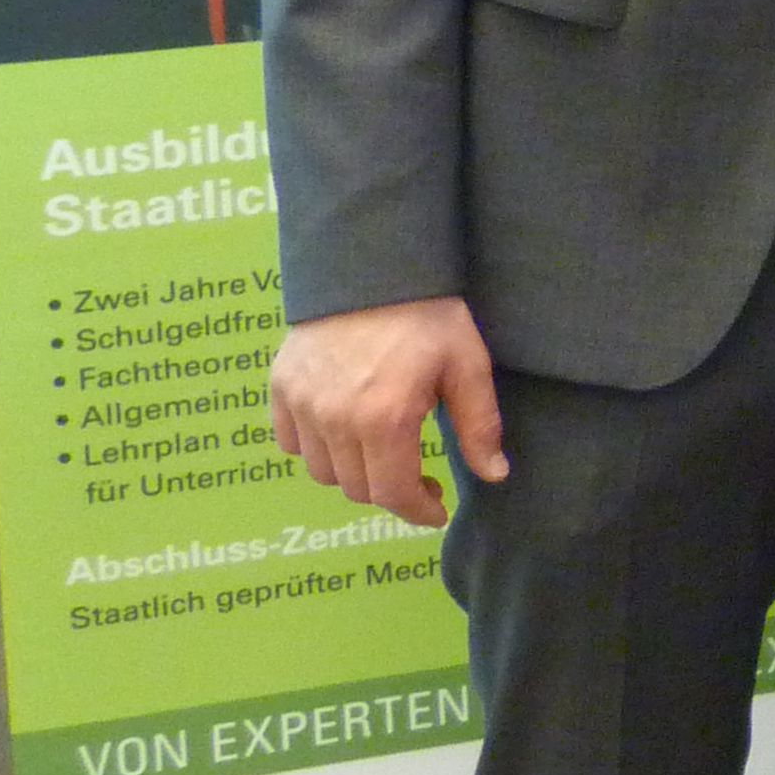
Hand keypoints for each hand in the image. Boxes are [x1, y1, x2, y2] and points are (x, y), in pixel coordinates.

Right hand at [265, 294, 502, 528]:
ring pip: (322, 472)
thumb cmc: (428, 315)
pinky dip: (316, 449)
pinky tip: (344, 432)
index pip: (393, 493)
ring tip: (383, 451)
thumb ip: (479, 426)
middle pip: (357, 488)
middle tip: (420, 477)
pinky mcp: (280, 388)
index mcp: (384, 419)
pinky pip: (291, 443)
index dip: (417, 510)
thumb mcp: (467, 366)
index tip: (437, 508)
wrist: (372, 263)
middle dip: (392, 492)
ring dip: (354, 473)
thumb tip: (495, 475)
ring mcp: (301, 405)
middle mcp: (334, 419)